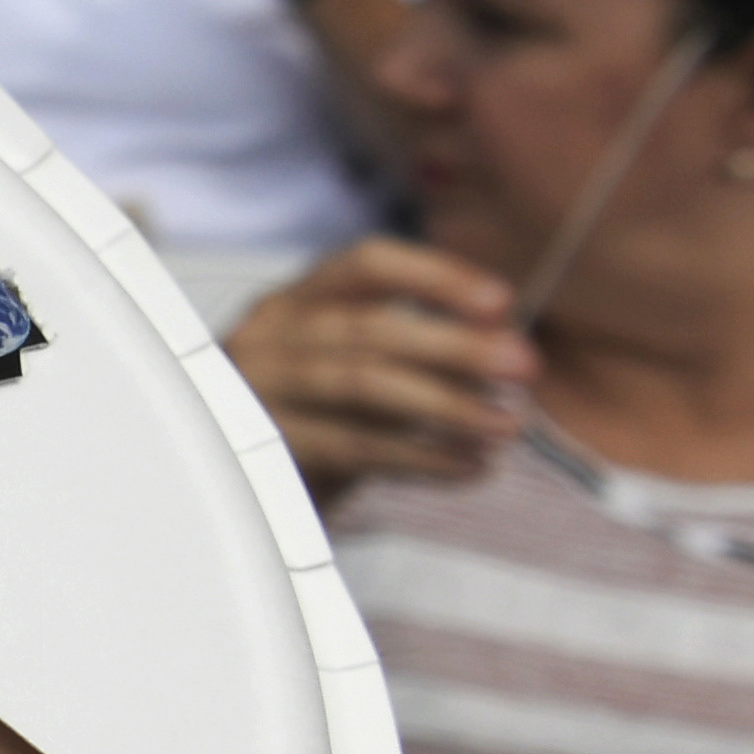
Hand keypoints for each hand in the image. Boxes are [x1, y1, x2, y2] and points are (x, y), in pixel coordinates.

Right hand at [220, 236, 529, 506]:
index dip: (438, 276)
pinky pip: (356, 446)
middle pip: (372, 328)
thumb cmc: (301, 423)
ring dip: (449, 405)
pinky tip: (467, 466)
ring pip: (366, 385)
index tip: (503, 304)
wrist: (226, 489)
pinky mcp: (263, 450)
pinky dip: (422, 457)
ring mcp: (257, 393)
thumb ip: (407, 351)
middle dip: (459, 346)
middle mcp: (269, 337)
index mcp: (292, 302)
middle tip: (526, 368)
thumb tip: (500, 347)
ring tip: (507, 426)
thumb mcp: (344, 371)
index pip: (368, 264)